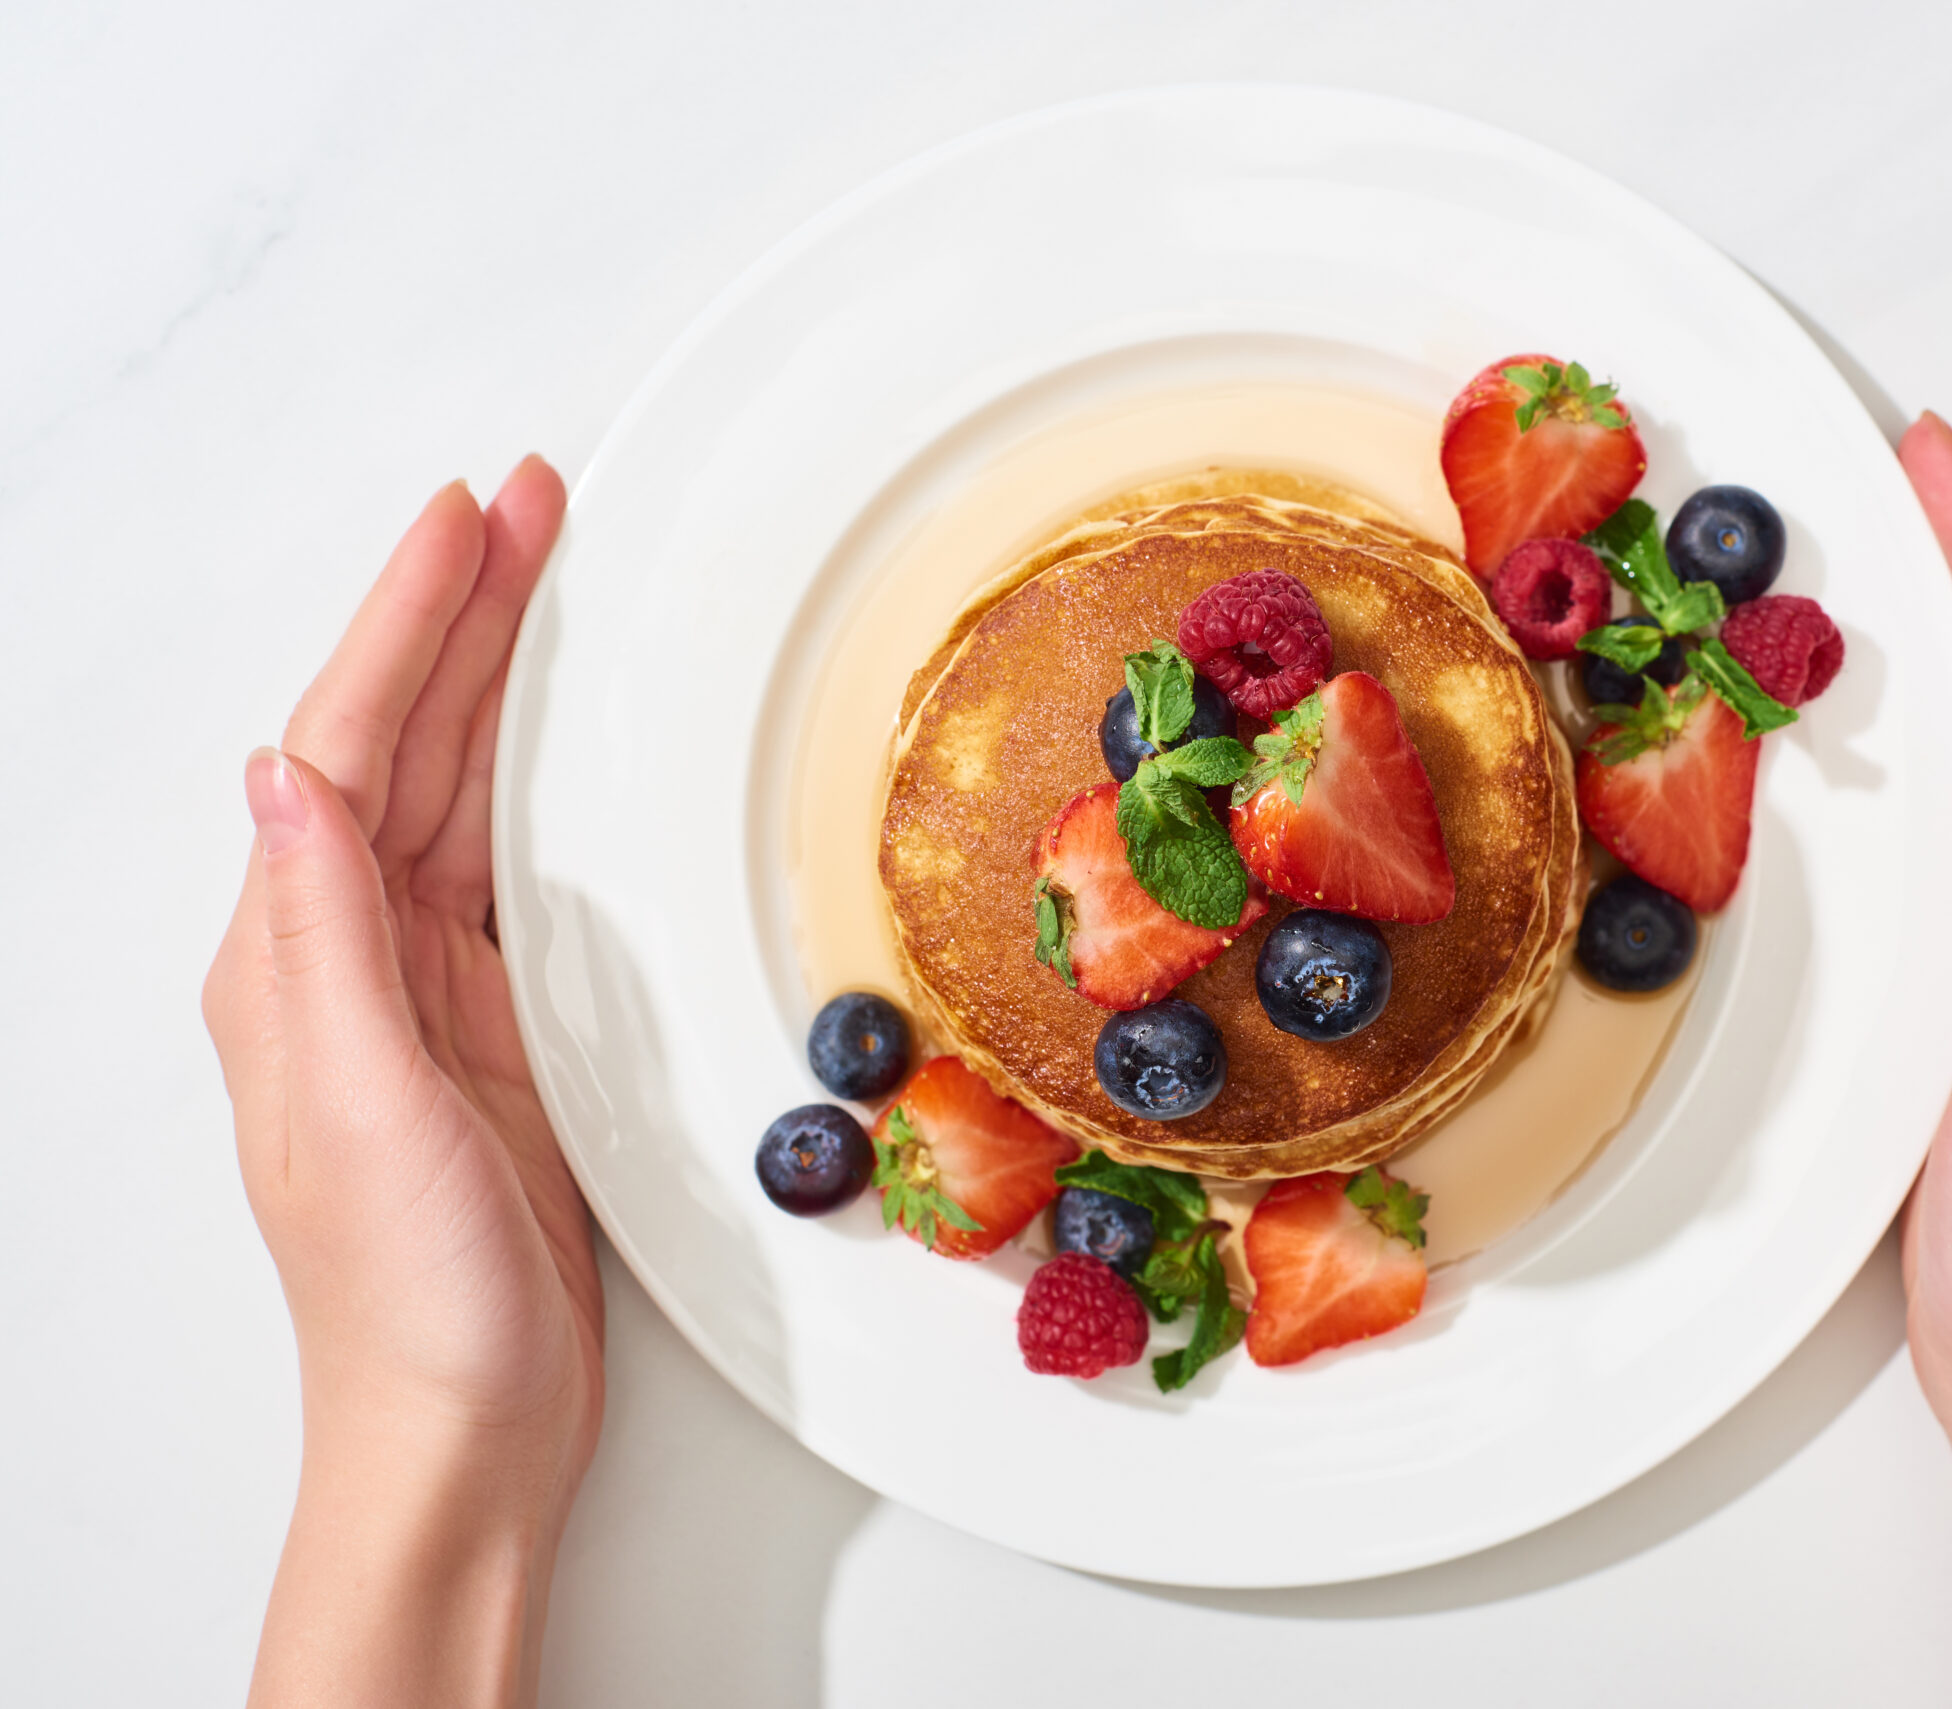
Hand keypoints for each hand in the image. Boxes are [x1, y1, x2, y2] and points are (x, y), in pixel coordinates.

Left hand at [203, 461, 597, 1706]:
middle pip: (409, 743)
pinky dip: (544, 781)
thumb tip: (284, 775)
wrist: (465, 1431)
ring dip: (504, 680)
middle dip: (464, 616)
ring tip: (549, 578)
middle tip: (529, 506)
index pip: (351, 746)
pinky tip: (572, 742)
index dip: (408, 622)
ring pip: (467, 791)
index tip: (467, 520)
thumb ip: (323, 942)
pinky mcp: (498, 1031)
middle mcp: (349, 961)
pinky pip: (517, 865)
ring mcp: (426, 993)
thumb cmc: (409, 1303)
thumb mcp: (360, 1110)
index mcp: (296, 963)